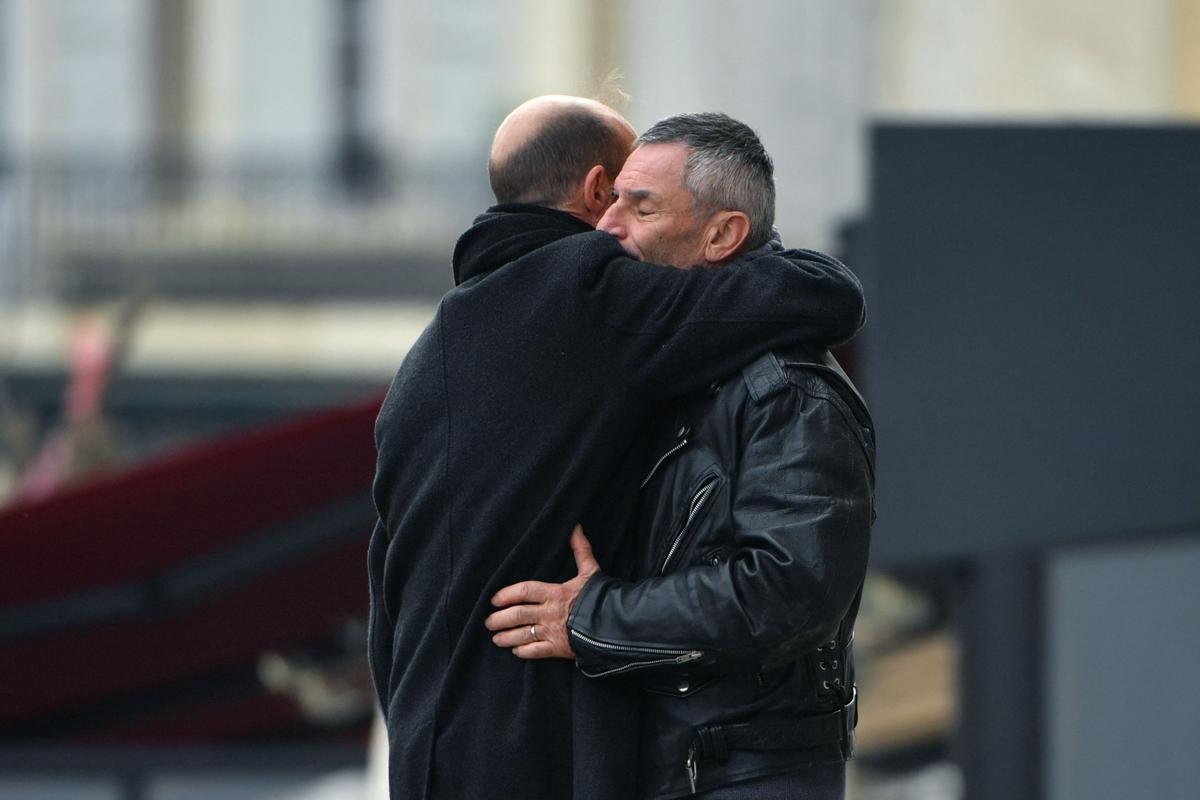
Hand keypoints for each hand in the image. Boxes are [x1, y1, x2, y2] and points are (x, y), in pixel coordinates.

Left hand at [484, 524, 599, 658]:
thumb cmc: (602, 596)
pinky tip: (516, 651)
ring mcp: (552, 632)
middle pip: (517, 615)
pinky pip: (535, 652)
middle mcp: (549, 613)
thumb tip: (576, 527)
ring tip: (496, 639)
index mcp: (555, 592)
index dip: (507, 594)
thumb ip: (581, 550)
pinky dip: (523, 652)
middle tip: (488, 622)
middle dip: (500, 619)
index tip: (494, 600)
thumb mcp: (591, 571)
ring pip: (522, 635)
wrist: (615, 625)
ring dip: (506, 637)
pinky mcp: (558, 649)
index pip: (524, 591)